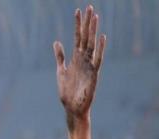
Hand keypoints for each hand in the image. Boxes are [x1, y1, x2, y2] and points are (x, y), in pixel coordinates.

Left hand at [53, 5, 105, 120]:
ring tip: (95, 17)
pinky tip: (102, 38)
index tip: (78, 11)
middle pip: (86, 37)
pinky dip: (100, 49)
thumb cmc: (67, 92)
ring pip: (92, 45)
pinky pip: (98, 59)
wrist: (72, 108)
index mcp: (76, 58)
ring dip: (93, 31)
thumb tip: (56, 41)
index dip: (77, 25)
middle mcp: (84, 59)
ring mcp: (89, 66)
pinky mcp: (94, 75)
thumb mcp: (61, 71)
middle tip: (89, 7)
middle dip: (87, 23)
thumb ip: (60, 57)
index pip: (78, 37)